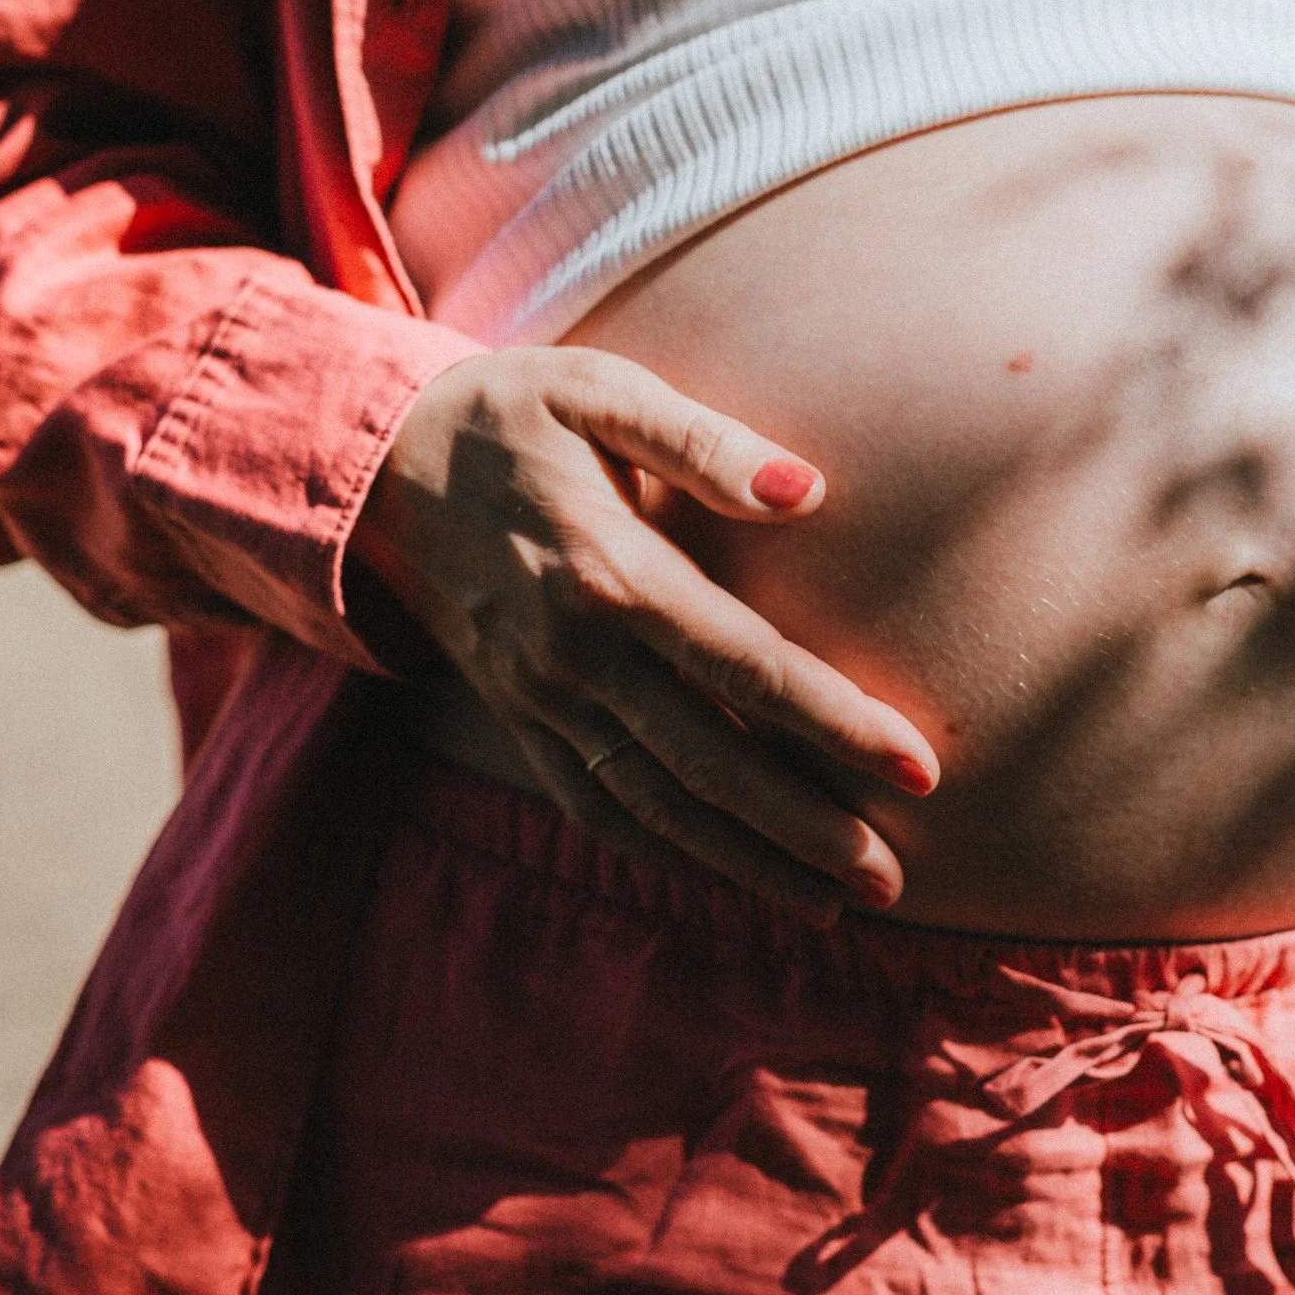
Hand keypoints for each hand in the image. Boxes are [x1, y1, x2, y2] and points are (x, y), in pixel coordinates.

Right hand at [350, 347, 939, 923]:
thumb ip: (703, 442)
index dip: (838, 722)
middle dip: (807, 826)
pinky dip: (664, 853)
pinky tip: (731, 880)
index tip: (920, 766)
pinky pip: (596, 805)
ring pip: (657, 803)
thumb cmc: (513, 412)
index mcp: (612, 572)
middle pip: (712, 761)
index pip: (750, 667)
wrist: (374, 463)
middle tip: (894, 878)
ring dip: (747, 860)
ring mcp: (542, 699)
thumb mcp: (600, 392)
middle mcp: (576, 655)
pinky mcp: (519, 721)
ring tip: (836, 902)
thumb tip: (806, 489)